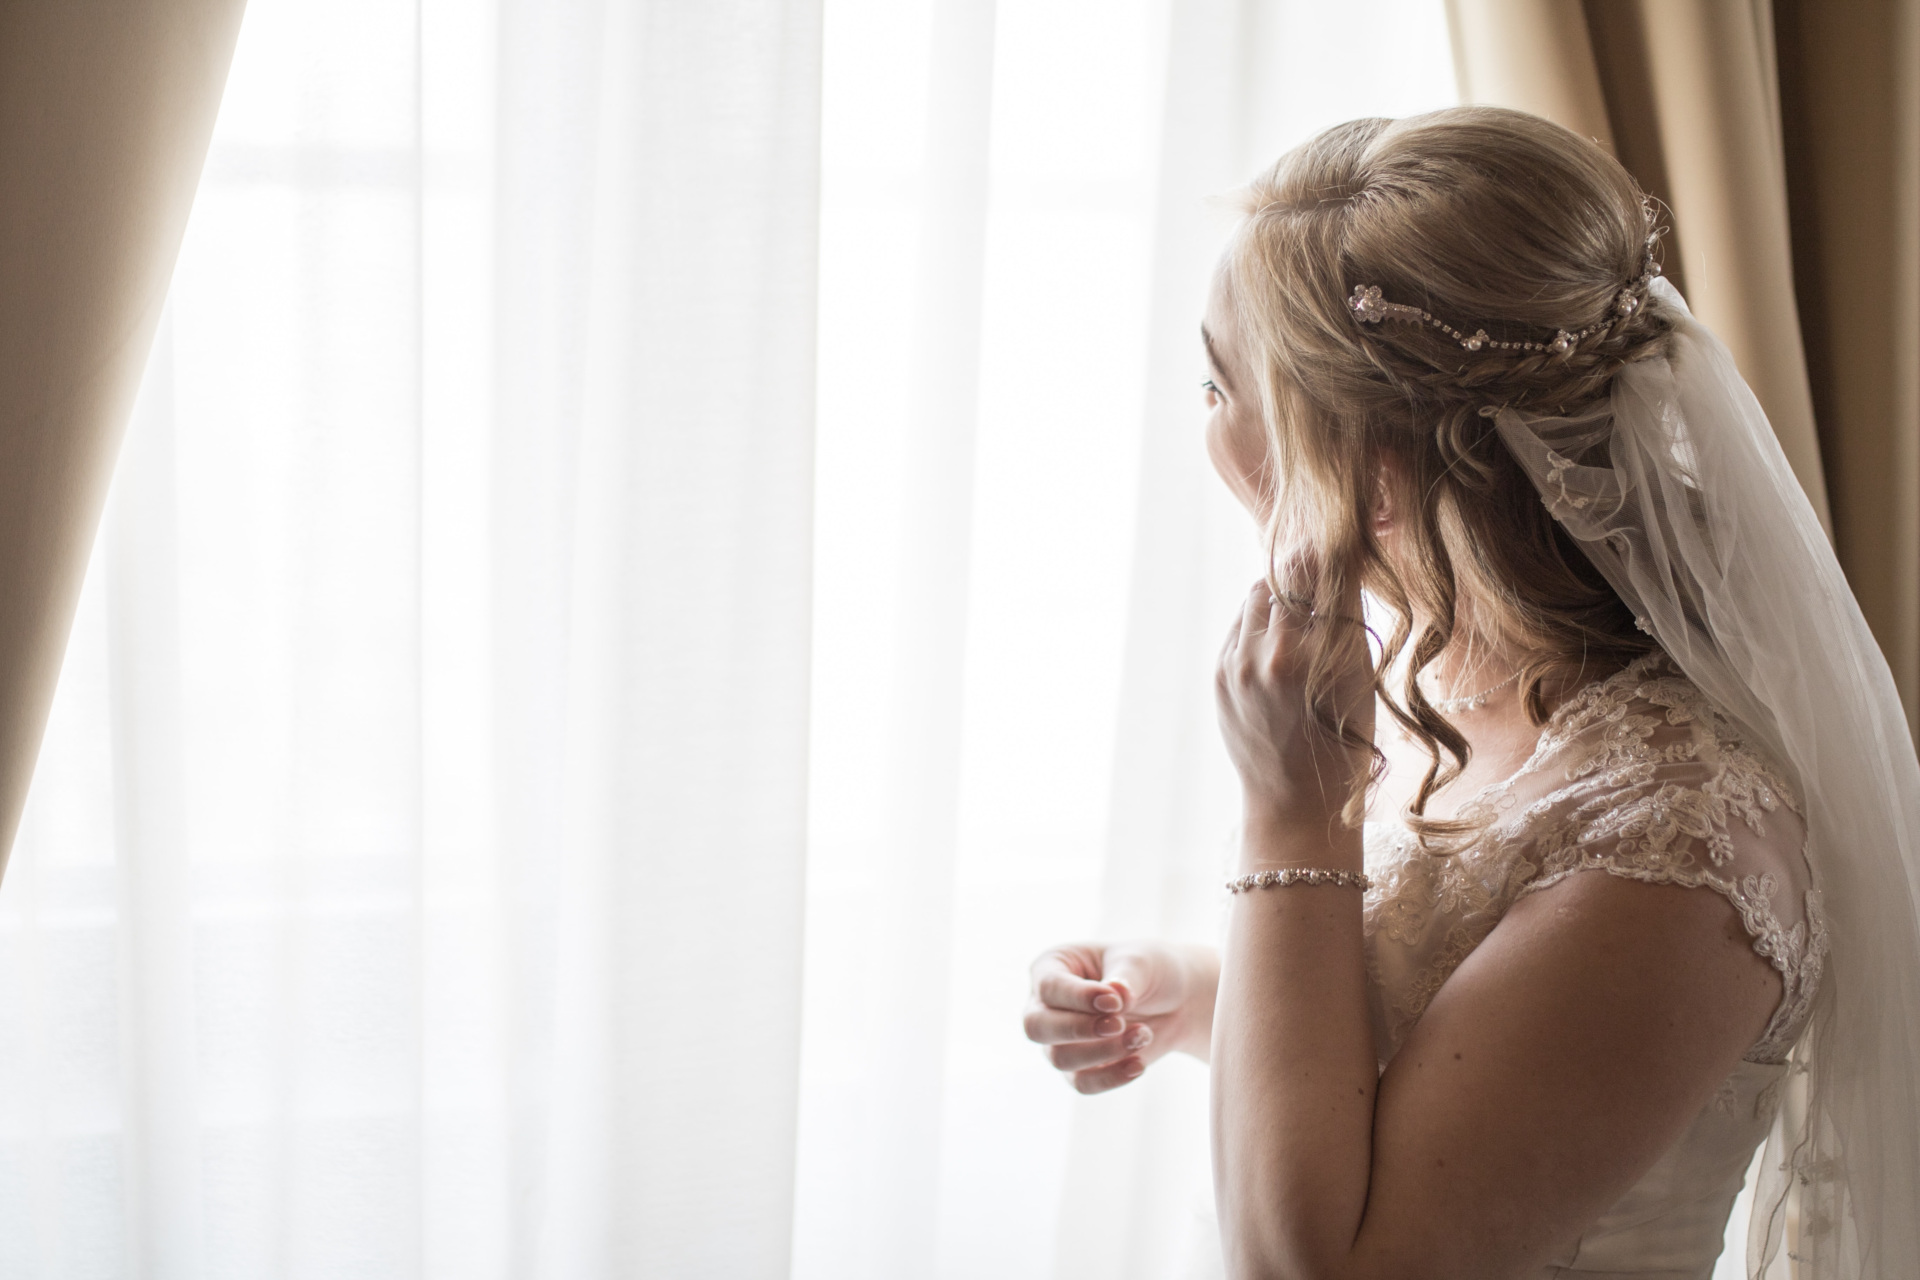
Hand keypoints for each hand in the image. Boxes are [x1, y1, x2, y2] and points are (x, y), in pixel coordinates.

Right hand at [1023, 940, 1213, 1094]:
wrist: (1174, 1000)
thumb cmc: (1147, 970)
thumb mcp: (1139, 962)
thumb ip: (1124, 979)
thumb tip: (1114, 994)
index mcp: (1051, 967)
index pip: (1049, 987)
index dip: (1078, 997)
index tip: (1116, 1002)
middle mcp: (1046, 1005)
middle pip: (1036, 1027)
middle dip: (1077, 1029)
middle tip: (1119, 1024)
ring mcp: (1059, 1040)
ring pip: (1060, 1058)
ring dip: (1104, 1051)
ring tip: (1143, 1035)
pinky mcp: (1079, 1068)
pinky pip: (1082, 1083)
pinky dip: (1111, 1077)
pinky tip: (1139, 1064)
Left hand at [1215, 573, 1373, 836]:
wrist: (1295, 800)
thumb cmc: (1342, 741)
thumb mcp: (1358, 679)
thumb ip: (1344, 622)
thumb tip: (1337, 564)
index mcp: (1319, 655)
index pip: (1326, 574)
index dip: (1337, 551)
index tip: (1345, 539)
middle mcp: (1274, 654)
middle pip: (1289, 576)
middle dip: (1308, 568)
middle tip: (1324, 563)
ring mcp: (1240, 664)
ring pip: (1259, 595)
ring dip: (1280, 593)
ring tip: (1302, 607)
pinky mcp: (1220, 674)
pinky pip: (1240, 625)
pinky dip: (1260, 622)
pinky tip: (1279, 638)